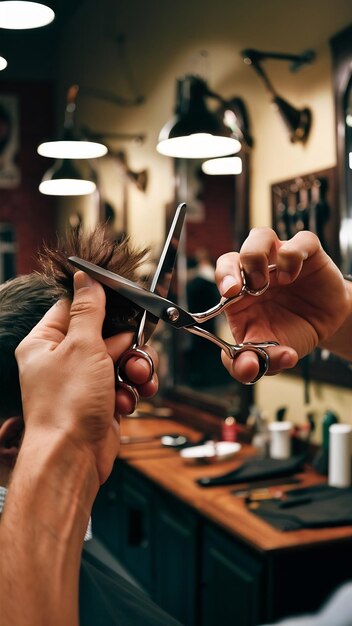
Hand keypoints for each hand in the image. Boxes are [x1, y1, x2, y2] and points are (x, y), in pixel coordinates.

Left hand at [15, 271, 157, 483]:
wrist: (73, 457)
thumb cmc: (67, 405)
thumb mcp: (82, 345)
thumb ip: (89, 310)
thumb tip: (86, 278)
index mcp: (46, 342)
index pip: (76, 308)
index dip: (103, 306)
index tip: (126, 304)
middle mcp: (63, 360)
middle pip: (107, 334)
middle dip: (127, 345)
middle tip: (132, 355)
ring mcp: (83, 382)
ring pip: (122, 359)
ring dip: (134, 369)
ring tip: (135, 381)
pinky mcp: (101, 401)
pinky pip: (125, 383)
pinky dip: (131, 391)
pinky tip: (127, 401)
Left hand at [215, 228, 349, 383]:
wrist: (326, 327)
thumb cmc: (291, 333)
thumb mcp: (269, 355)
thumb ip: (250, 365)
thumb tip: (248, 369)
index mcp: (240, 294)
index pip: (222, 275)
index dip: (221, 278)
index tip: (228, 293)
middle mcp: (256, 272)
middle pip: (233, 254)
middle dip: (231, 268)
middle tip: (241, 289)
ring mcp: (279, 259)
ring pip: (260, 237)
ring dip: (257, 257)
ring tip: (269, 282)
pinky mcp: (307, 253)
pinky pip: (298, 241)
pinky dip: (293, 254)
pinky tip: (293, 276)